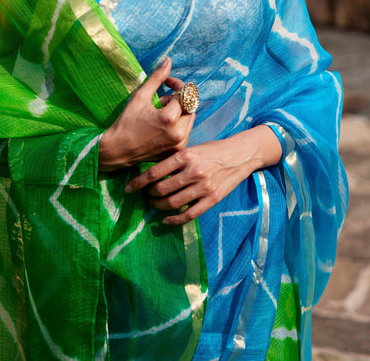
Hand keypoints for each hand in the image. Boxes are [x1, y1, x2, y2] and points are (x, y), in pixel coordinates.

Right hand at [99, 57, 194, 170]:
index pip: (184, 94)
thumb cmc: (126, 121)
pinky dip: (178, 124)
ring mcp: (178, 144)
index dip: (176, 85)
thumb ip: (157, 77)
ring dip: (179, 112)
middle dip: (178, 100)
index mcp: (169, 118)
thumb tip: (168, 60)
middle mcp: (178, 133)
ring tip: (160, 113)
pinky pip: (186, 132)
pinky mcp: (176, 151)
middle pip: (190, 106)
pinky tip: (162, 125)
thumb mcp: (141, 96)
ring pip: (189, 119)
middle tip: (160, 101)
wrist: (118, 150)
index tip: (167, 82)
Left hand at [125, 125, 282, 224]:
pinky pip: (189, 215)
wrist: (240, 154)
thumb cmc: (213, 150)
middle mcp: (193, 172)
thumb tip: (152, 174)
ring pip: (173, 203)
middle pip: (162, 190)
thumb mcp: (192, 148)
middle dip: (148, 195)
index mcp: (186, 156)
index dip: (138, 182)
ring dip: (159, 206)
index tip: (129, 188)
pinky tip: (166, 220)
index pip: (155, 172)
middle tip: (144, 195)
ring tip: (153, 204)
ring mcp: (203, 187)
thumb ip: (174, 160)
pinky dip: (174, 220)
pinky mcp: (212, 200)